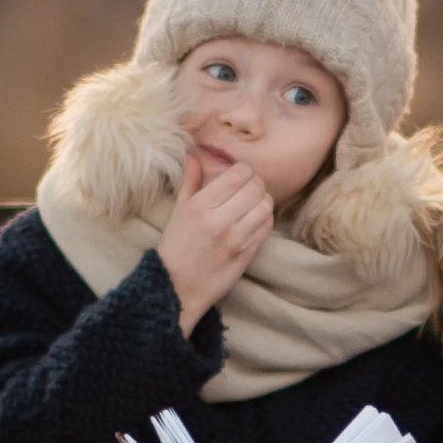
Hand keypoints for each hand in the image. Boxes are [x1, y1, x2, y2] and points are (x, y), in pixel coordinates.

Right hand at [158, 143, 273, 331]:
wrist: (177, 288)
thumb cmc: (176, 247)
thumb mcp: (178, 211)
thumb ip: (189, 181)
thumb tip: (194, 155)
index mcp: (199, 206)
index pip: (238, 174)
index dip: (245, 170)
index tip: (240, 175)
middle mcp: (218, 221)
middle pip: (256, 187)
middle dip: (256, 183)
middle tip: (250, 187)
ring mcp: (235, 240)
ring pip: (266, 206)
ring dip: (263, 201)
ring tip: (253, 203)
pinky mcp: (246, 254)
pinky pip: (267, 227)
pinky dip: (265, 219)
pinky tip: (255, 220)